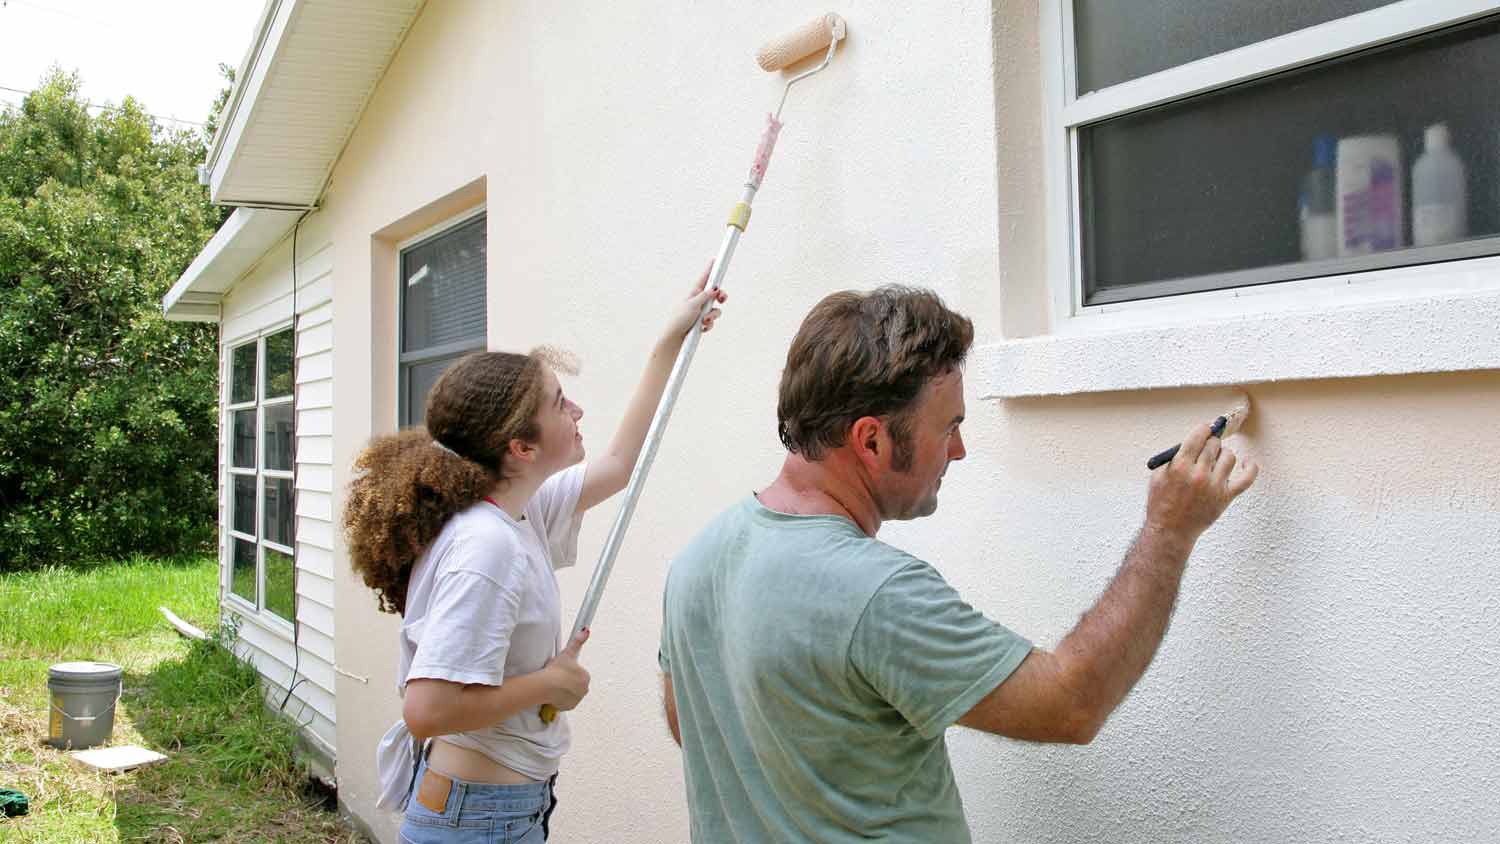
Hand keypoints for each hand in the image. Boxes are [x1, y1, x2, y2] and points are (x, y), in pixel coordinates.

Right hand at [542, 628, 590, 711]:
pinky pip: (566, 703)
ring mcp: (577, 698)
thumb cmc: (556, 670)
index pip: (578, 674)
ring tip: (554, 686)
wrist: (546, 685)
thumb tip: (586, 631)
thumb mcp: (567, 652)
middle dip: (567, 682)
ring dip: (564, 691)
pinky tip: (554, 694)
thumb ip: (577, 641)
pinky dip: (561, 700)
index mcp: (586, 676)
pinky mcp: (570, 706)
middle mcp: (584, 689)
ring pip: (571, 693)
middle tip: (557, 678)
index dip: (568, 672)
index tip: (561, 671)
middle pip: (575, 684)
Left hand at [663, 262, 726, 341]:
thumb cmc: (680, 318)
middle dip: (721, 296)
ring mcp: (702, 310)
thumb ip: (706, 296)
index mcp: (695, 290)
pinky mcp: (703, 320)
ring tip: (704, 321)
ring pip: (716, 309)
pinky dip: (709, 324)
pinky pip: (712, 320)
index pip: (706, 276)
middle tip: (722, 299)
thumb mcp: (693, 305)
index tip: (718, 258)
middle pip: (716, 292)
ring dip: (712, 316)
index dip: (713, 267)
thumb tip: (715, 287)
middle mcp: (699, 298)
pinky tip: (701, 328)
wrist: (675, 337)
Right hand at [1145, 422, 1257, 543]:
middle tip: (1206, 449)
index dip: (1203, 430)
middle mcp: (1199, 474)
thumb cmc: (1162, 503)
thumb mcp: (1158, 475)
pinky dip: (1250, 468)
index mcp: (1180, 466)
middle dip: (1210, 443)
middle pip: (1214, 445)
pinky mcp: (1226, 497)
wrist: (1170, 530)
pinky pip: (1247, 478)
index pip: (1199, 436)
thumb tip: (1195, 441)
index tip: (1204, 430)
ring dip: (1223, 455)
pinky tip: (1247, 463)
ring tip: (1215, 462)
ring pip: (1229, 457)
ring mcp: (1215, 486)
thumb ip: (1175, 457)